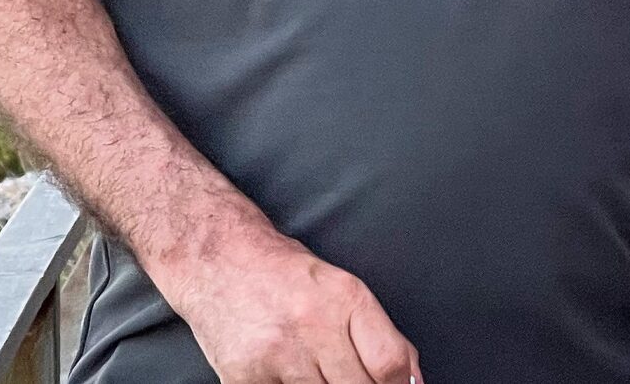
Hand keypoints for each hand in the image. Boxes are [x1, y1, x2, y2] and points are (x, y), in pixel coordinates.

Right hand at [153, 218, 421, 383]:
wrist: (216, 258)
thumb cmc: (283, 274)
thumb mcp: (341, 287)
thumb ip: (378, 333)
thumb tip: (412, 378)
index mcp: (346, 298)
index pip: (390, 363)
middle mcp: (314, 324)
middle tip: (353, 380)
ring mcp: (278, 354)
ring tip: (323, 376)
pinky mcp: (245, 377)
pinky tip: (292, 377)